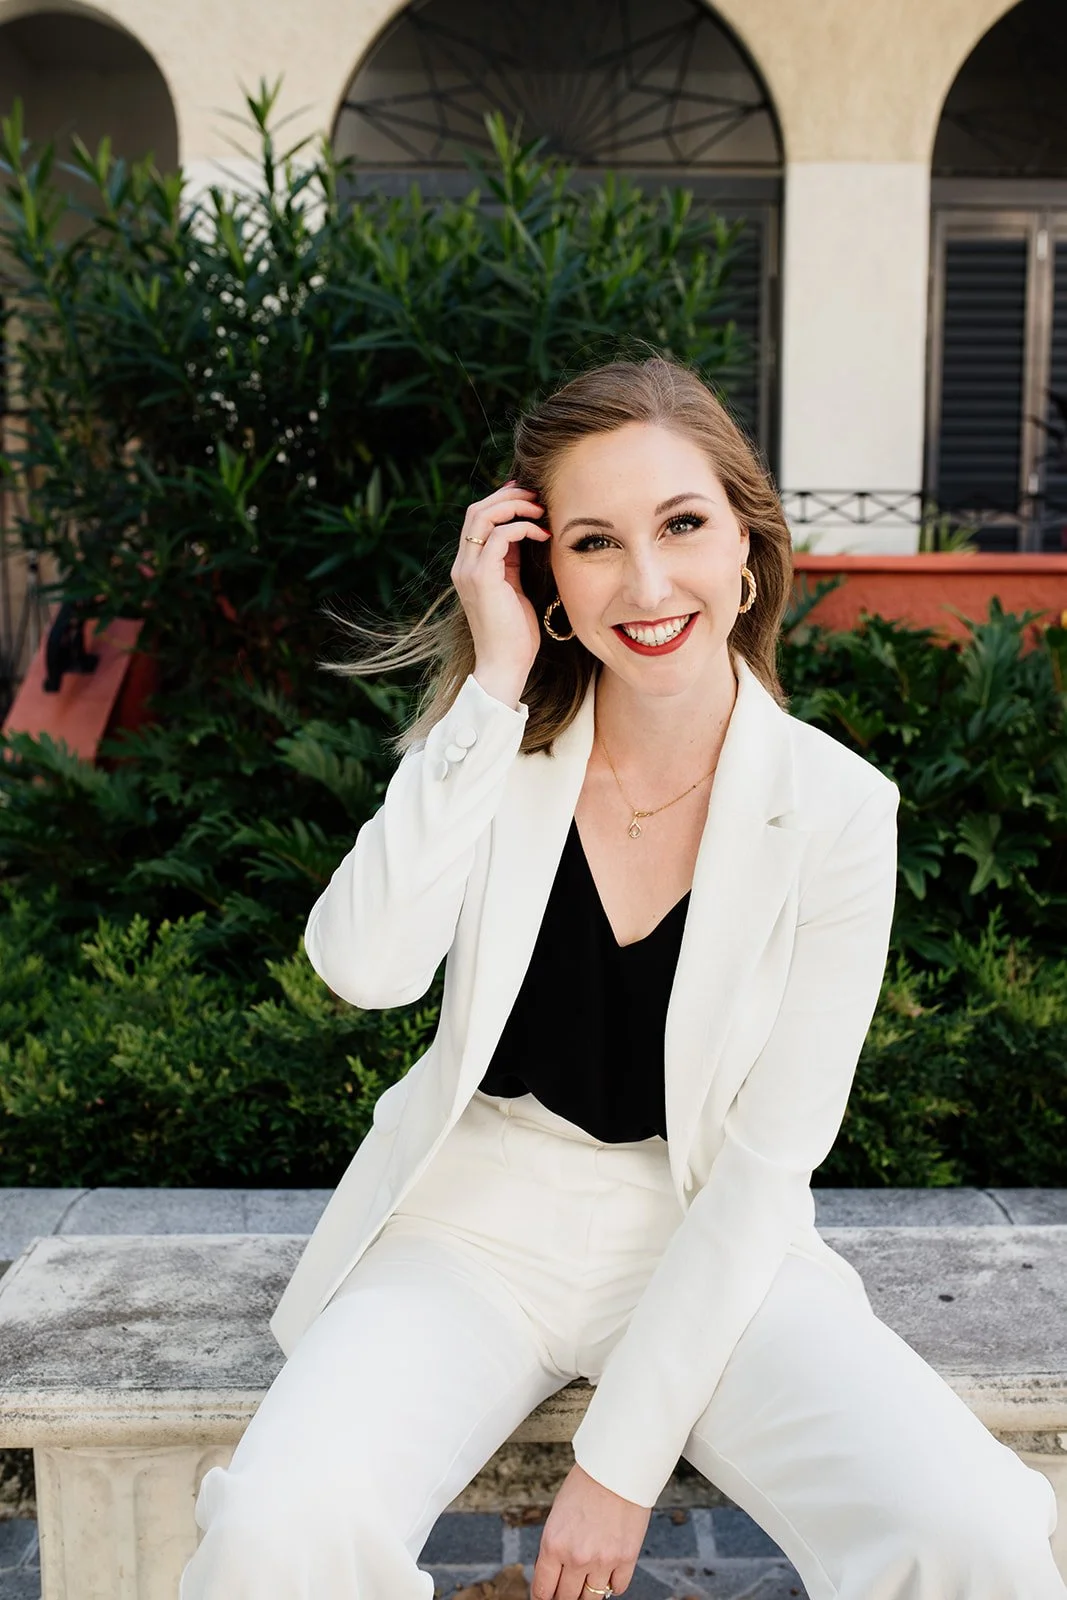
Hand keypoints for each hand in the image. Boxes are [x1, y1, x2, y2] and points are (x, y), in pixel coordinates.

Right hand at [450, 478, 551, 703]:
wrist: (504, 664)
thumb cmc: (515, 632)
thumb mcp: (513, 587)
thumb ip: (511, 560)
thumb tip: (526, 531)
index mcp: (468, 566)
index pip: (477, 518)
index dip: (502, 500)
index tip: (529, 497)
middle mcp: (463, 565)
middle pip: (476, 510)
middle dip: (508, 495)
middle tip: (537, 495)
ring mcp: (469, 571)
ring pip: (483, 517)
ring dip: (515, 506)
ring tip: (541, 510)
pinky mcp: (482, 578)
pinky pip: (499, 537)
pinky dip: (523, 528)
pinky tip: (543, 535)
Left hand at [531, 1462, 651, 1598]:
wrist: (617, 1466)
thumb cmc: (585, 1484)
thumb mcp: (558, 1516)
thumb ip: (555, 1547)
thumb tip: (554, 1574)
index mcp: (553, 1545)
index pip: (543, 1590)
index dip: (543, 1597)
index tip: (546, 1597)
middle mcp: (576, 1558)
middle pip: (566, 1598)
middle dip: (564, 1596)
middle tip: (567, 1590)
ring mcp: (603, 1561)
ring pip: (592, 1599)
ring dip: (588, 1593)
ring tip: (588, 1582)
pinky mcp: (626, 1558)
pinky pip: (617, 1588)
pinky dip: (612, 1585)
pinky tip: (609, 1573)